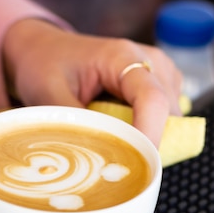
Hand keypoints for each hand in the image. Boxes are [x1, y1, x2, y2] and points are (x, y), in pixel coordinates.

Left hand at [2, 19, 182, 146]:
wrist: (42, 48)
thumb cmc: (44, 65)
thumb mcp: (49, 94)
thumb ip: (75, 125)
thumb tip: (95, 159)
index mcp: (122, 56)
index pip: (152, 100)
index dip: (151, 135)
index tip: (139, 164)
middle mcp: (149, 60)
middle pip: (168, 114)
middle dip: (148, 142)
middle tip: (114, 162)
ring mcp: (159, 71)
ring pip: (171, 120)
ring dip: (147, 137)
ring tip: (111, 139)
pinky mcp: (160, 84)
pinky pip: (165, 118)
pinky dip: (146, 131)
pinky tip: (119, 127)